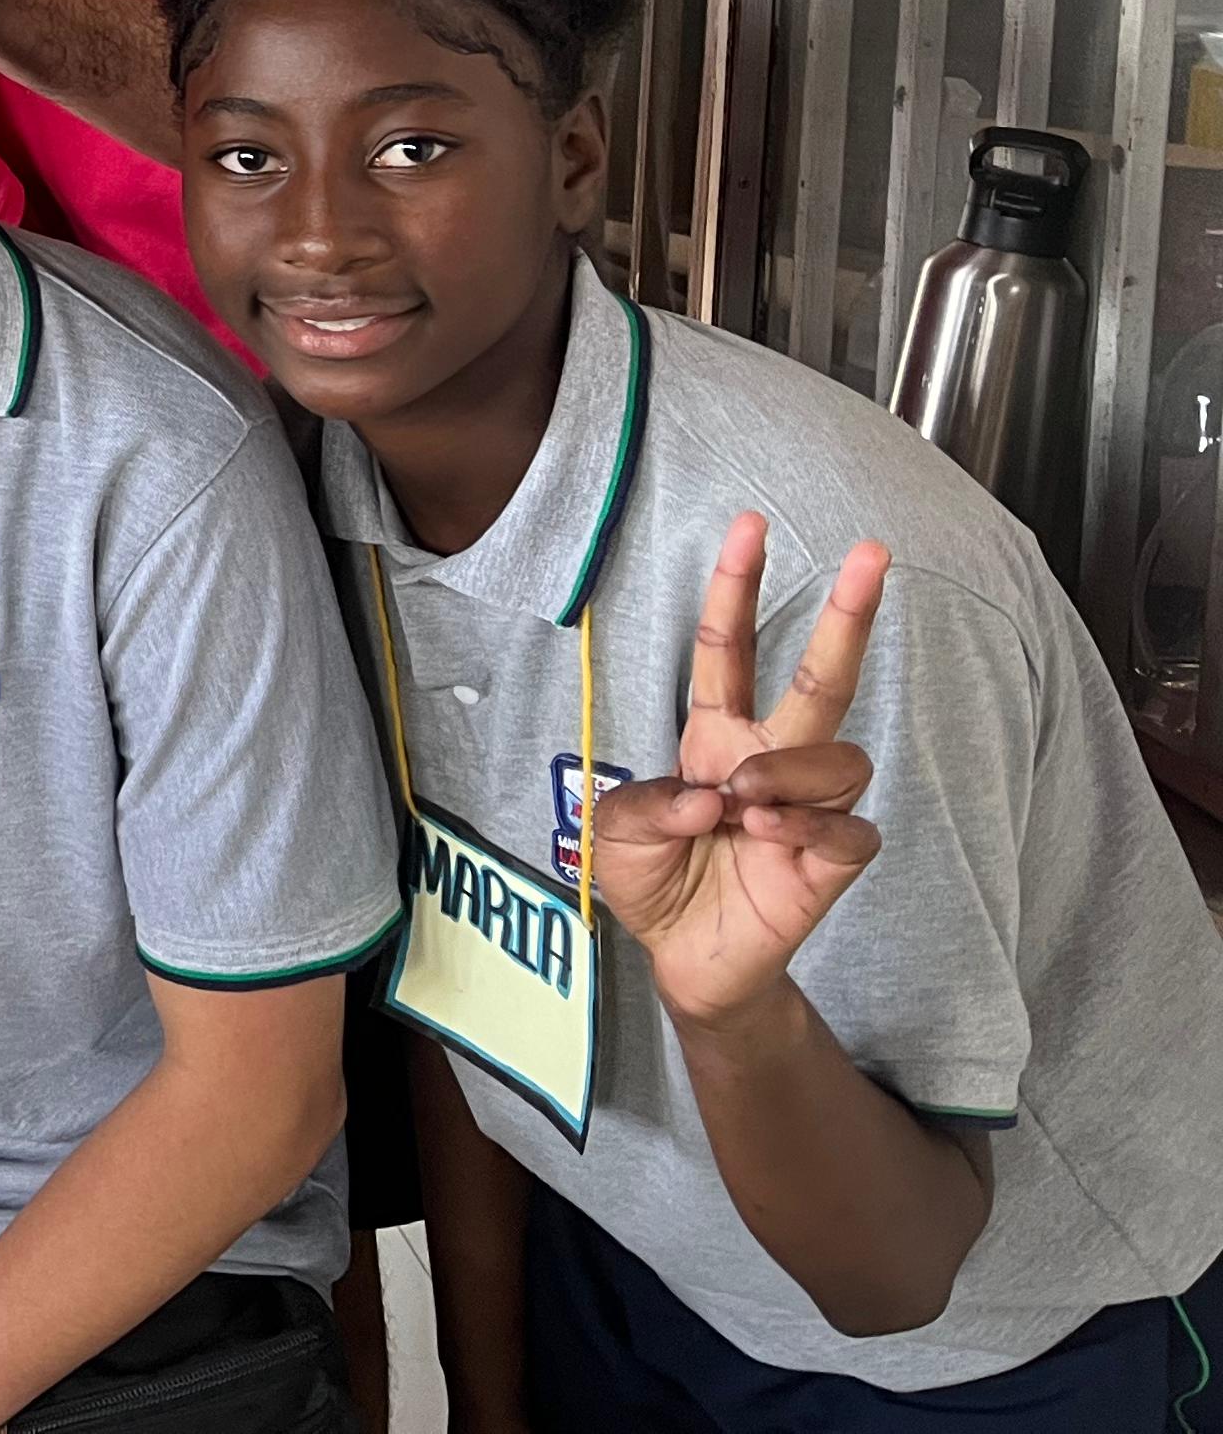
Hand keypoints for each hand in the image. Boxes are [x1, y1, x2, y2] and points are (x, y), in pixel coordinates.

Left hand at [586, 517, 888, 1027]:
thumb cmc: (653, 881)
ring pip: (840, 756)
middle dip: (847, 615)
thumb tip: (711, 797)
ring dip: (793, 770)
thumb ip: (647, 806)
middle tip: (870, 555)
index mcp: (716, 736)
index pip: (731, 650)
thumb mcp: (615, 835)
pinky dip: (809, 829)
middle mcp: (770, 760)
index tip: (750, 526)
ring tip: (745, 799)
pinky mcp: (834, 862)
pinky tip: (769, 837)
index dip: (738, 589)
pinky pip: (848, 829)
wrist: (684, 959)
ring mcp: (808, 808)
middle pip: (823, 678)